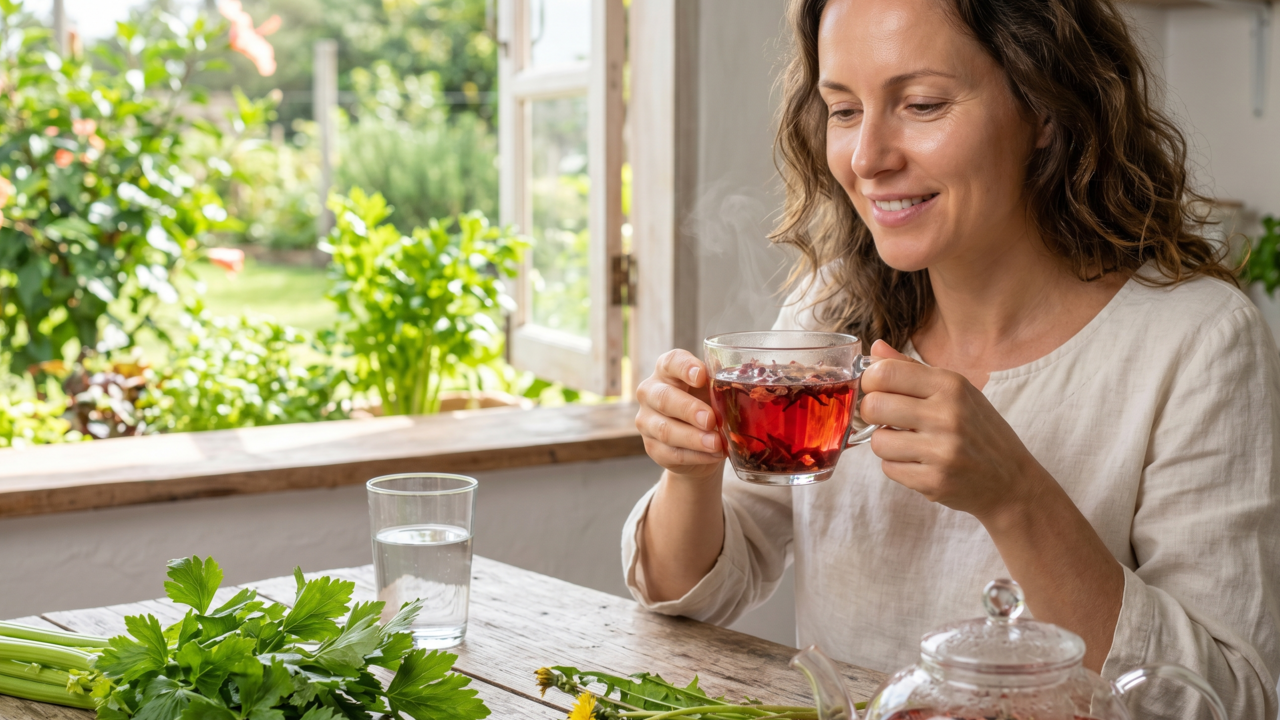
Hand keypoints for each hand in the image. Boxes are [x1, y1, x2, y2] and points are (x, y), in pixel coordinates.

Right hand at [635, 349, 725, 481]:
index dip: (685, 367)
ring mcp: (646, 421)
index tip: (702, 376)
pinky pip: (672, 453)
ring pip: (666, 430)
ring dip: (694, 438)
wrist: (698, 442)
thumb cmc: (707, 404)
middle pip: (664, 398)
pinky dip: (696, 456)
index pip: (671, 362)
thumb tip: (741, 383)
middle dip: (688, 409)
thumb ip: (722, 384)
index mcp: (667, 370)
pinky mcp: (652, 447)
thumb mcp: (714, 390)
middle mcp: (650, 392)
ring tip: (716, 443)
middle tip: (710, 419)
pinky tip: (714, 454)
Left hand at [860, 340, 1046, 522]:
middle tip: (885, 417)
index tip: (875, 389)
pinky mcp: (935, 481)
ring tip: (906, 442)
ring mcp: (942, 451)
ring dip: (885, 443)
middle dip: (871, 413)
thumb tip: (876, 348)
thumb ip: (912, 370)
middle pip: (874, 406)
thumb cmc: (979, 430)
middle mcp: (948, 415)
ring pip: (877, 442)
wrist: (1011, 479)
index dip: (870, 381)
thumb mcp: (956, 391)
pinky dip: (897, 466)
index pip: (885, 373)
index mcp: (951, 385)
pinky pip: (889, 469)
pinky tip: (918, 462)